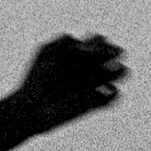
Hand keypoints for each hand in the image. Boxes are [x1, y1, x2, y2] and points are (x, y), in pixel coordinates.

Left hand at [11, 34, 127, 134]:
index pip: (99, 42)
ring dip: (119, 71)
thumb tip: (90, 44)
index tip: (95, 46)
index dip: (101, 42)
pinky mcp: (94, 104)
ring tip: (117, 70)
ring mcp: (92, 85)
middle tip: (113, 55)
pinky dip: (113, 94)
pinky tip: (107, 91)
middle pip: (110, 56)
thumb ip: (67, 43)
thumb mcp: (48, 53)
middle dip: (114, 54)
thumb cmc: (37, 79)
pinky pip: (112, 97)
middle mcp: (88, 68)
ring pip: (115, 74)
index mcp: (78, 54)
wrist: (31, 109)